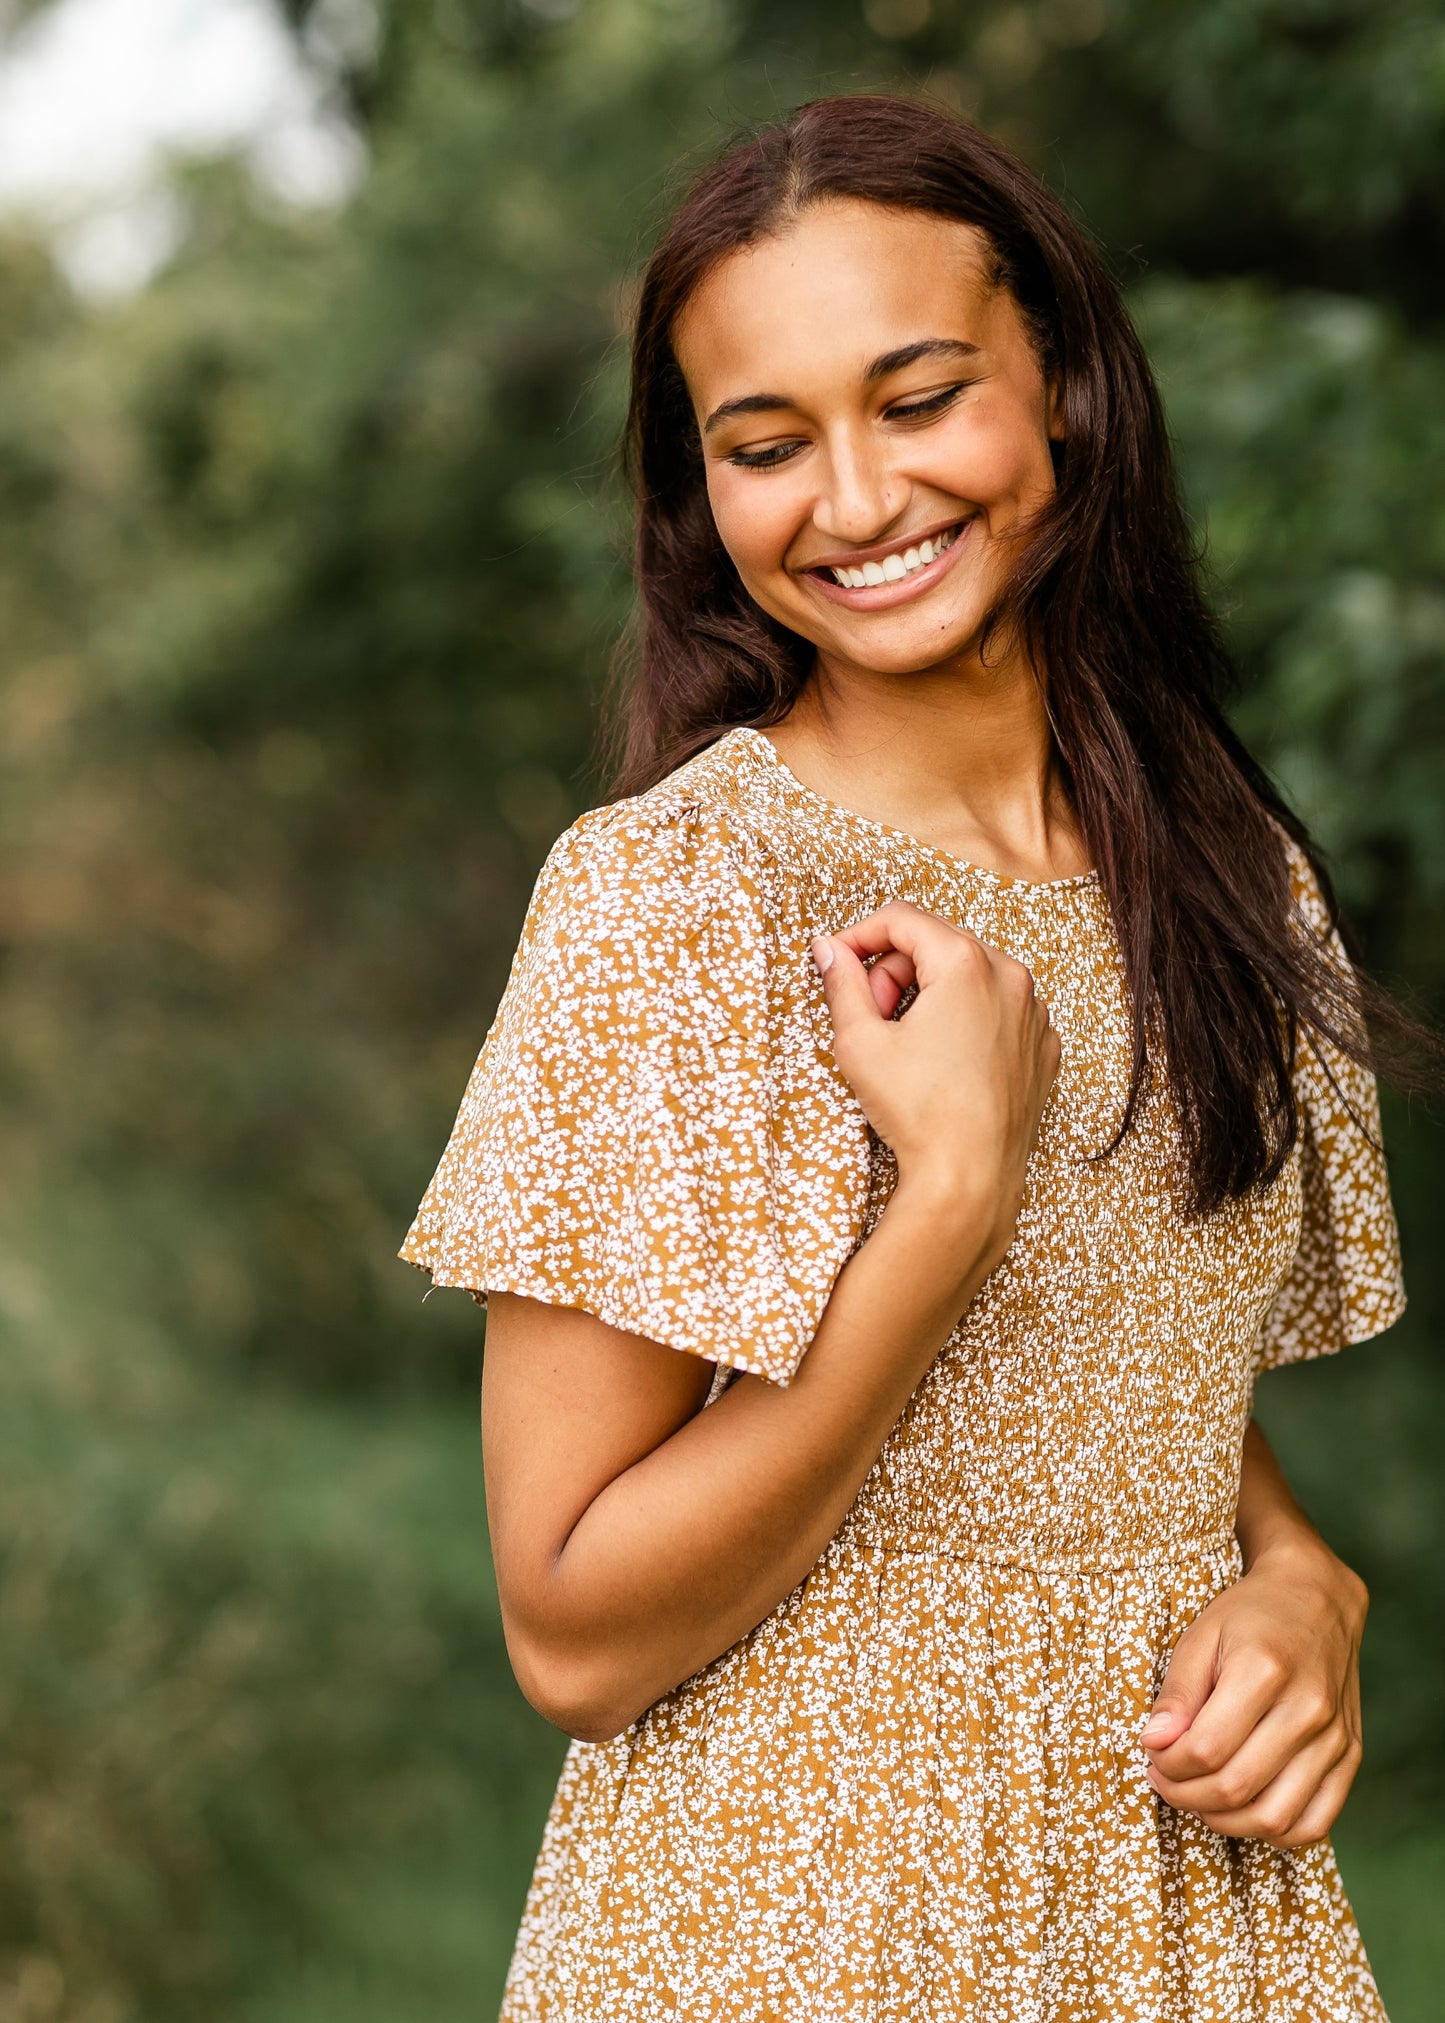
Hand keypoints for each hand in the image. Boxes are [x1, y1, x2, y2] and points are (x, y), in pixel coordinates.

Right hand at [812, 901, 1059, 1248]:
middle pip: (936, 945)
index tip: (836, 963)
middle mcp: (1011, 978)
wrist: (969, 1179)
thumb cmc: (917, 1112)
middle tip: (871, 1017)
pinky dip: (966, 1022)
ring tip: (906, 1044)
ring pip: (969, 978)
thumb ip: (842, 984)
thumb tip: (829, 951)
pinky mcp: (1042, 1048)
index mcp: (967, 963)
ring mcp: (1034, 1014)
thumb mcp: (860, 1042)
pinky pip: (997, 1013)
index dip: (858, 935)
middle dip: (894, 972)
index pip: (902, 918)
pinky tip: (943, 1063)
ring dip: (930, 996)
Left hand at [1140, 1537, 1368, 1848]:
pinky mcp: (1351, 1756)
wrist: (1318, 1598)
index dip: (1168, 1766)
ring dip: (1225, 1821)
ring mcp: (1336, 1738)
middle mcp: (1308, 1709)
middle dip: (1186, 1796)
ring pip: (1275, 1818)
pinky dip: (1275, 1832)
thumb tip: (1154, 1745)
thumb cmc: (1250, 1615)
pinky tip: (1244, 1809)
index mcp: (1264, 1671)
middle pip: (1236, 1788)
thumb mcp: (1200, 1636)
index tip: (1152, 1756)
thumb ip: (1177, 1693)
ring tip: (1199, 1797)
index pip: (1206, 1749)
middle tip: (1165, 1780)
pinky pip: (1315, 1823)